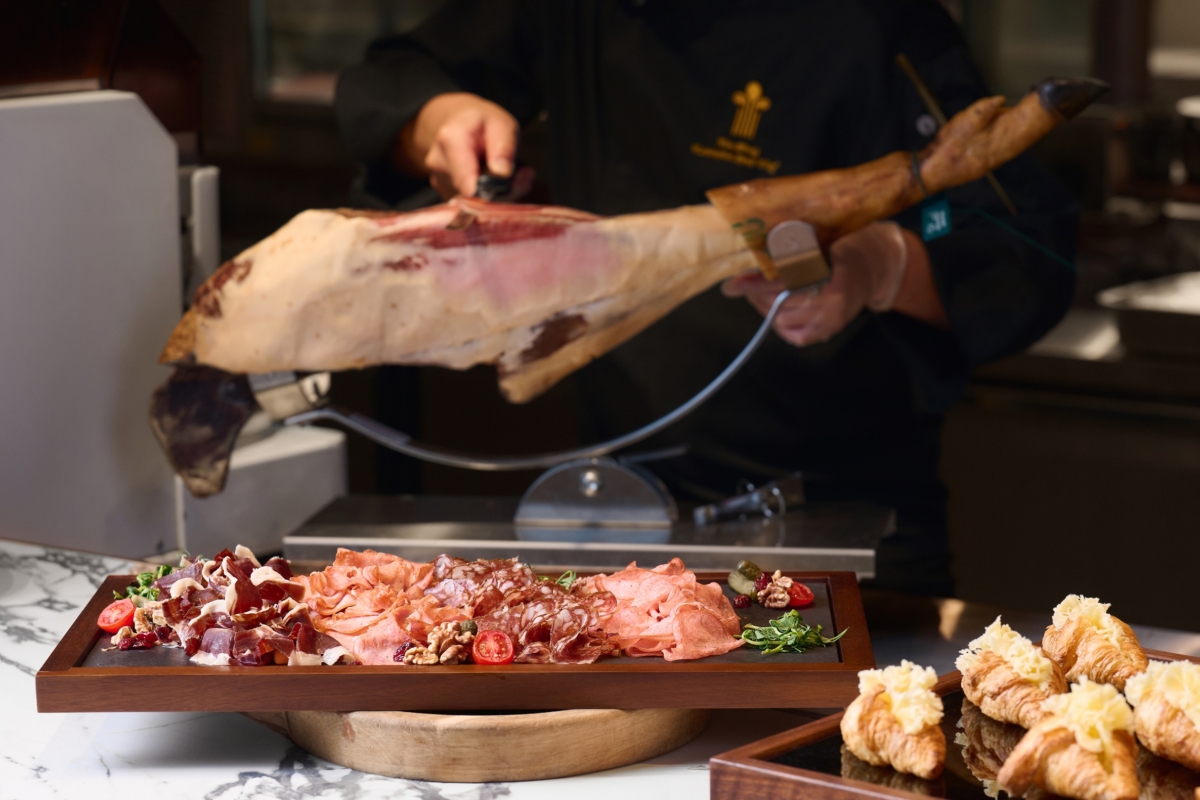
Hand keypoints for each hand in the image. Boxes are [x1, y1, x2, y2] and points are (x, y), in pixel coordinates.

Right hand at [395, 92, 520, 198]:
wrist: (457, 123)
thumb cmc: (482, 123)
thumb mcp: (501, 124)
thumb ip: (504, 147)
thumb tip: (502, 173)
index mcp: (451, 140)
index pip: (467, 182)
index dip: (491, 194)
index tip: (513, 186)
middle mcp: (438, 163)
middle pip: (472, 196)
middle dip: (501, 193)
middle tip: (522, 176)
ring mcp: (438, 181)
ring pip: (472, 203)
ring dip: (496, 196)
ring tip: (505, 175)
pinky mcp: (443, 193)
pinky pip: (468, 205)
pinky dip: (486, 199)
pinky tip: (491, 182)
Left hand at [721, 221, 909, 346]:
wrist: (874, 269)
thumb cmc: (844, 250)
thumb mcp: (820, 243)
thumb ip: (790, 251)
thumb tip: (753, 255)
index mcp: (831, 276)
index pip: (783, 283)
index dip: (754, 284)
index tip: (732, 285)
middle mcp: (831, 305)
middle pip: (778, 304)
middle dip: (756, 294)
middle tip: (742, 284)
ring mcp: (829, 322)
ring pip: (781, 320)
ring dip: (765, 306)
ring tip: (760, 292)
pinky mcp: (825, 333)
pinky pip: (792, 334)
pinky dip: (780, 322)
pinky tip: (777, 308)